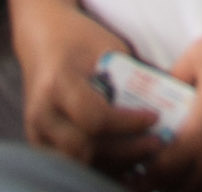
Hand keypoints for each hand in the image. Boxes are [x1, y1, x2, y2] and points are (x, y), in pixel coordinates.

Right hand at [17, 0, 155, 170]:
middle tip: (155, 144)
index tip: (154, 118)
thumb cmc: (78, 37)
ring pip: (79, 164)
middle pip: (85, 149)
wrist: (42, 37)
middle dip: (124, 152)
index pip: (94, 117)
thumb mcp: (107, 46)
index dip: (127, 124)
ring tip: (143, 154)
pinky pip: (73, 165)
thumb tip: (164, 102)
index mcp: (57, 83)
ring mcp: (37, 133)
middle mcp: (42, 114)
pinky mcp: (40, 145)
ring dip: (114, 164)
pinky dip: (100, 166)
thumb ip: (129, 77)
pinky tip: (124, 160)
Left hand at [154, 21, 201, 187]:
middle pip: (183, 190)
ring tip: (195, 171)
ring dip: (199, 185)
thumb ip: (172, 77)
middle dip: (170, 181)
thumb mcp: (200, 55)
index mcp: (200, 136)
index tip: (143, 166)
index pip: (160, 171)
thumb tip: (160, 91)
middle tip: (167, 170)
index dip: (147, 171)